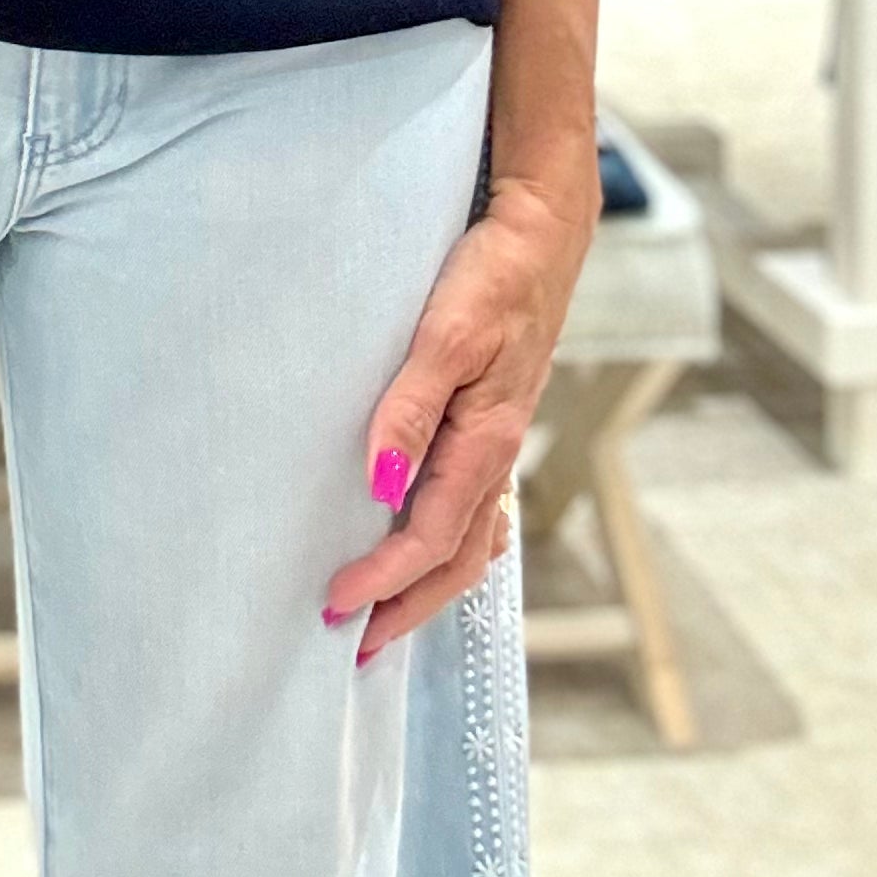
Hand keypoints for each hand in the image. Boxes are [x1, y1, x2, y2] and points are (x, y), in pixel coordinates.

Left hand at [321, 166, 595, 661]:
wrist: (541, 235)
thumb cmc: (493, 279)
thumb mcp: (446, 337)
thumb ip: (411, 410)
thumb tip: (382, 485)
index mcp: (486, 443)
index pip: (430, 538)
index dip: (383, 579)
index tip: (336, 605)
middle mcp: (496, 454)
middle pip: (455, 557)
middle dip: (407, 605)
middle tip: (353, 641)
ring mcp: (497, 440)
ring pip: (469, 537)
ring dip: (428, 582)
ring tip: (386, 610)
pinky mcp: (492, 420)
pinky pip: (474, 504)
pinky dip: (449, 541)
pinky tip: (426, 541)